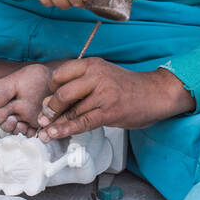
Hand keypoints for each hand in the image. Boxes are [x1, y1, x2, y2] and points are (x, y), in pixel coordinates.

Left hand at [35, 61, 194, 138]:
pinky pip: (82, 122)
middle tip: (43, 119)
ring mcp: (103, 94)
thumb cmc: (128, 87)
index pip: (60, 75)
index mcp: (92, 65)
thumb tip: (53, 102)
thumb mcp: (103, 76)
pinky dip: (66, 129)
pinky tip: (56, 134)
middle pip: (62, 93)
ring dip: (55, 123)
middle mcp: (96, 76)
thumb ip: (82, 84)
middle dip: (49, 109)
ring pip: (71, 110)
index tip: (47, 100)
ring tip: (44, 133)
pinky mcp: (110, 112)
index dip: (50, 90)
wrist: (156, 93)